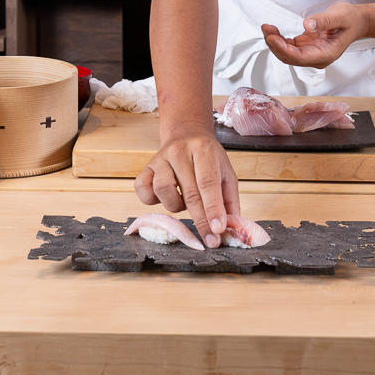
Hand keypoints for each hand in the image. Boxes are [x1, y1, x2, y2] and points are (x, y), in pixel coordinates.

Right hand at [134, 127, 239, 248]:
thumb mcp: (225, 172)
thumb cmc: (208, 158)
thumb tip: (231, 228)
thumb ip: (229, 200)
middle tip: (210, 240)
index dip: (213, 208)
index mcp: (203, 149)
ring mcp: (160, 159)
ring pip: (163, 191)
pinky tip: (165, 197)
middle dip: (201, 220)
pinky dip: (152, 200)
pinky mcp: (146, 168)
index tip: (218, 230)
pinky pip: (143, 191)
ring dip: (176, 206)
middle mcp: (179, 151)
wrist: (186, 134)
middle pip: (189, 192)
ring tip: (184, 202)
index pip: (208, 182)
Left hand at [261, 1, 368, 67]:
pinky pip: (289, 47)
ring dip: (275, 42)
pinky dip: (280, 39)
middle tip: (266, 29)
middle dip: (275, 45)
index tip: (272, 38)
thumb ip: (324, 21)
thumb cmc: (351, 20)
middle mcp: (317, 57)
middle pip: (290, 58)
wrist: (357, 21)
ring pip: (287, 53)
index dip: (283, 49)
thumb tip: (308, 25)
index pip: (300, 58)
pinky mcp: (307, 46)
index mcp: (326, 54)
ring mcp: (311, 52)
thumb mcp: (341, 16)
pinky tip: (274, 31)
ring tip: (267, 28)